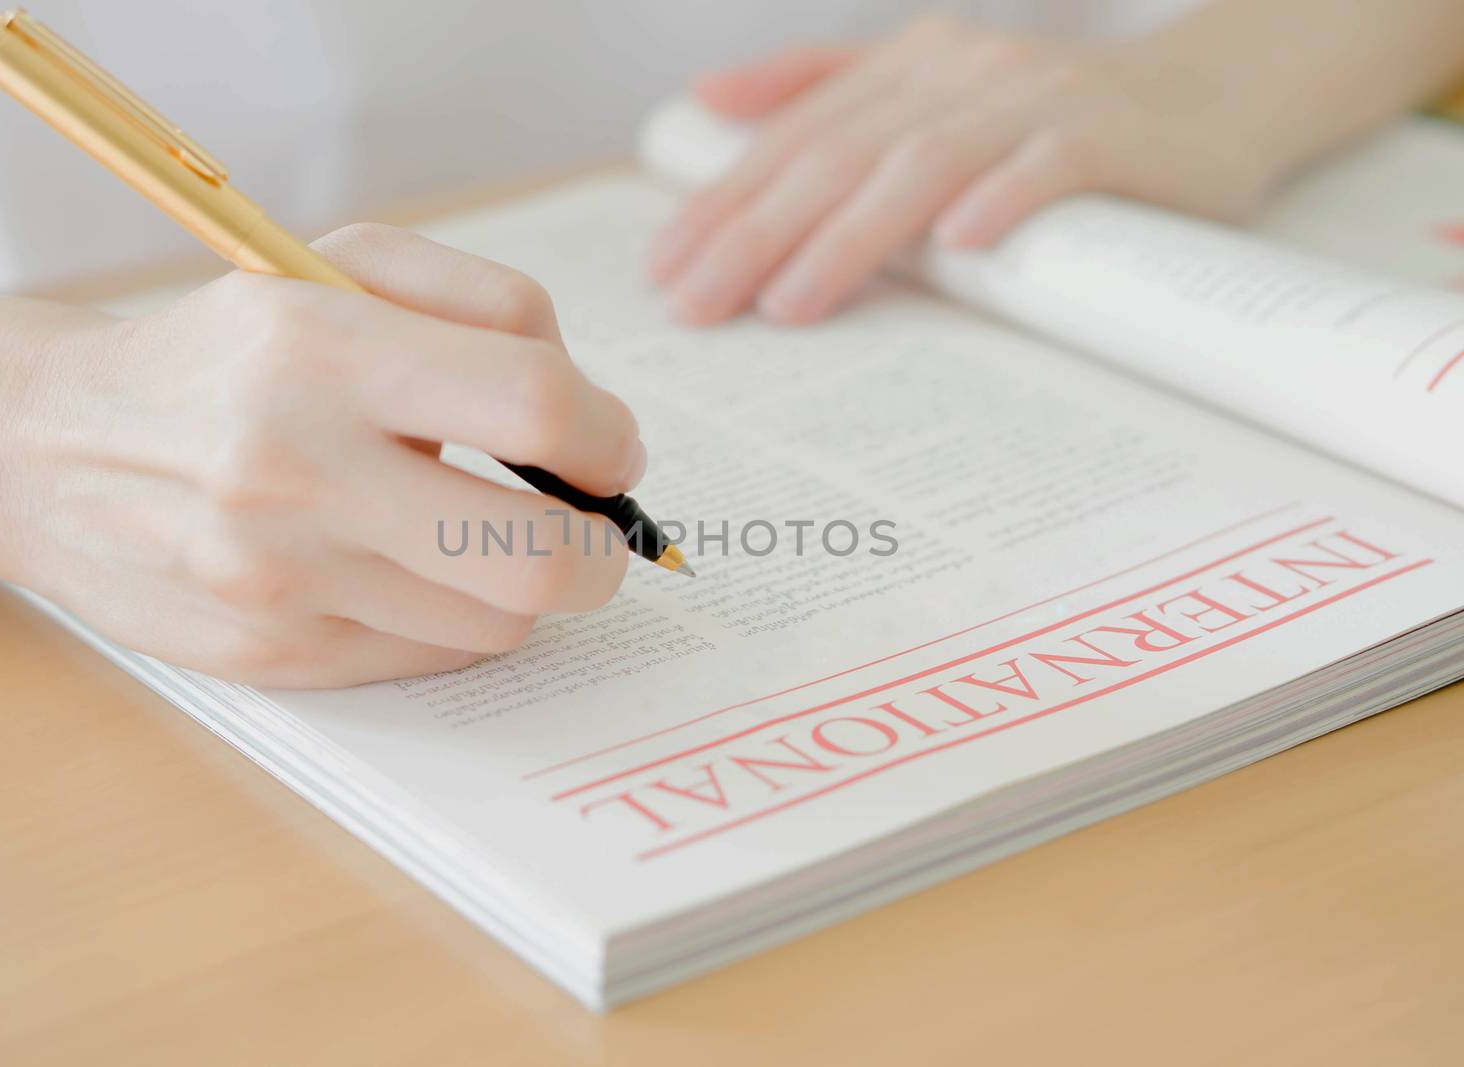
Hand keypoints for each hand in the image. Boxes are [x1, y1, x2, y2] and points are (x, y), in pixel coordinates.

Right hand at [0, 226, 643, 685]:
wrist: (54, 447)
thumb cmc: (235, 350)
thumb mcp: (346, 268)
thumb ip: (491, 308)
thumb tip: (594, 418)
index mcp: (320, 346)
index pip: (537, 408)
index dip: (607, 437)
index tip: (607, 448)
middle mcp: (294, 470)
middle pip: (539, 558)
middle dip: (601, 549)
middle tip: (591, 524)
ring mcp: (280, 578)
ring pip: (499, 621)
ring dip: (522, 582)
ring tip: (477, 534)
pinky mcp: (273, 653)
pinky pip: (433, 656)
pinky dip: (452, 616)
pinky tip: (410, 569)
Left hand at [649, 15, 1280, 324]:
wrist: (1206, 98)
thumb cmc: (1046, 120)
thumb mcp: (922, 92)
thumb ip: (816, 92)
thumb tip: (706, 100)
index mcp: (906, 68)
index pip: (794, 143)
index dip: (722, 204)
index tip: (664, 271)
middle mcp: (958, 72)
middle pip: (839, 158)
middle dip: (757, 233)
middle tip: (697, 304)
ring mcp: (1034, 100)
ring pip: (923, 163)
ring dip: (851, 235)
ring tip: (789, 303)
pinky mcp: (1109, 136)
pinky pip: (1047, 166)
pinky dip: (1002, 198)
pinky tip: (958, 247)